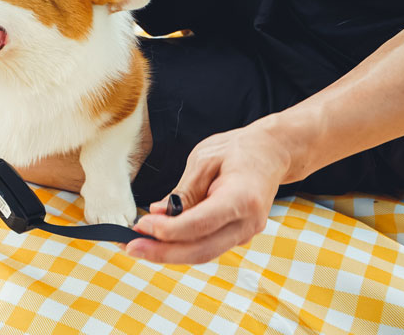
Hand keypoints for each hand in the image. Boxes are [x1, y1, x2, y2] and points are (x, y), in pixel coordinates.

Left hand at [126, 119, 291, 263]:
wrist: (272, 153)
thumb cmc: (239, 150)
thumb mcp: (205, 159)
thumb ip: (184, 190)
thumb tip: (159, 213)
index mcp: (242, 198)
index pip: (202, 224)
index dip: (169, 230)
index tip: (142, 224)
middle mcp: (248, 222)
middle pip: (202, 250)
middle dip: (163, 252)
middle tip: (132, 246)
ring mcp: (245, 233)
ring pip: (203, 253)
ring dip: (169, 253)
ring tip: (138, 244)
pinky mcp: (237, 235)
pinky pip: (207, 246)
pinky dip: (182, 245)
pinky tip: (158, 239)